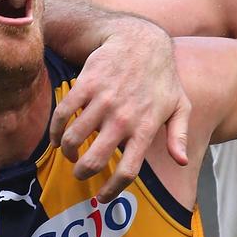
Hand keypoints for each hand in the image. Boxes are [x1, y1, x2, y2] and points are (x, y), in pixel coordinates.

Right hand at [50, 28, 190, 202]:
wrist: (140, 40)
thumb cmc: (162, 76)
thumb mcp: (180, 105)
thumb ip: (179, 135)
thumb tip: (181, 161)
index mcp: (145, 128)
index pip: (127, 170)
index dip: (111, 190)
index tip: (102, 197)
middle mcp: (122, 118)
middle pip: (94, 160)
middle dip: (81, 172)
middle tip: (79, 172)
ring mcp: (102, 101)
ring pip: (73, 138)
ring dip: (66, 151)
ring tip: (68, 153)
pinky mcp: (85, 85)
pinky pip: (63, 114)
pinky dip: (55, 129)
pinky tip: (56, 135)